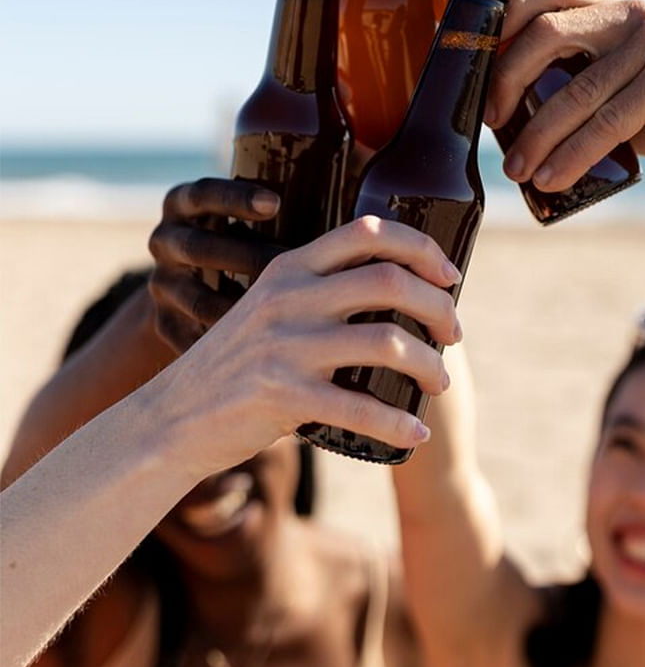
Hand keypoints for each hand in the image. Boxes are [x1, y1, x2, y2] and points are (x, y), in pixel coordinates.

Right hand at [147, 178, 284, 353]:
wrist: (190, 283)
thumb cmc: (243, 238)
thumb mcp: (248, 215)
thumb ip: (288, 208)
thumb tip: (358, 212)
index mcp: (185, 204)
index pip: (202, 194)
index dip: (235, 198)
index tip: (275, 203)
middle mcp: (166, 242)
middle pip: (197, 249)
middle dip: (245, 258)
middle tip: (291, 268)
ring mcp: (163, 285)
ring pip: (196, 299)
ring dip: (240, 310)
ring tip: (288, 319)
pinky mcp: (164, 323)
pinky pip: (192, 339)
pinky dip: (227, 347)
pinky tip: (264, 355)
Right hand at [164, 215, 462, 465]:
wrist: (169, 421)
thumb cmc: (236, 366)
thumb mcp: (270, 310)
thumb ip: (318, 295)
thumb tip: (398, 295)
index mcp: (290, 268)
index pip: (367, 232)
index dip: (421, 247)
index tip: (451, 276)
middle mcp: (290, 297)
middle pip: (391, 281)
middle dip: (438, 307)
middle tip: (453, 335)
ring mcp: (285, 346)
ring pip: (387, 341)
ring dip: (430, 366)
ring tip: (440, 384)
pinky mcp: (283, 396)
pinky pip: (361, 407)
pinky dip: (398, 423)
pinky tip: (414, 434)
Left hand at [486, 0, 644, 190]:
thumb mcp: (622, 81)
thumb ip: (577, 76)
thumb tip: (503, 108)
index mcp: (615, 5)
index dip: (502, 20)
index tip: (475, 64)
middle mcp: (635, 13)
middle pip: (547, 31)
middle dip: (505, 79)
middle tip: (489, 122)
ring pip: (575, 89)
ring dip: (536, 135)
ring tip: (516, 169)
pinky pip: (609, 121)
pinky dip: (573, 155)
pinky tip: (551, 178)